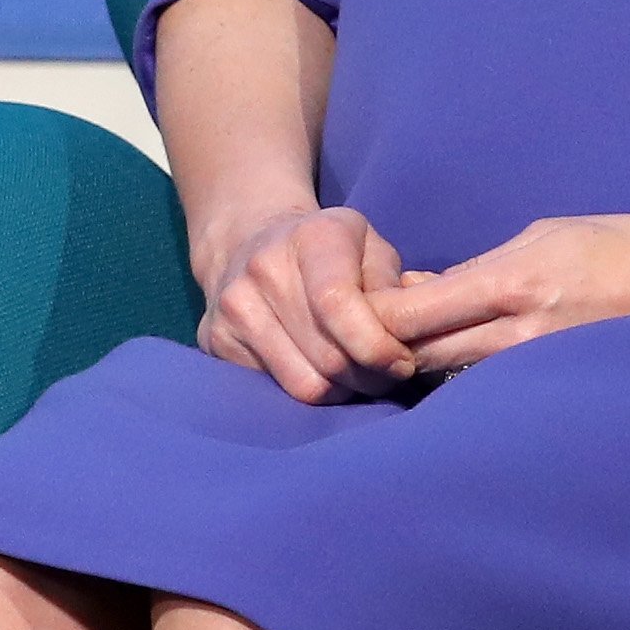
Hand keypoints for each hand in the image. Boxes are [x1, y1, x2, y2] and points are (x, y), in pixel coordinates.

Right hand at [193, 205, 419, 402]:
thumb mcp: (370, 247)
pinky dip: (309, 391)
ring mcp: (233, 306)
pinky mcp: (214, 340)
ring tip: (354, 375)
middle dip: (371, 378)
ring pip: (305, 385)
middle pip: (329, 358)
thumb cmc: (328, 250)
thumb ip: (395, 288)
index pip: (338, 305)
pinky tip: (317, 369)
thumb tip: (414, 338)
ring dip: (342, 392)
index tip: (402, 363)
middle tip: (386, 375)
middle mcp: (263, 268)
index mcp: (312, 237)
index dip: (377, 347)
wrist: (247, 239)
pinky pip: (276, 392)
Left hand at [376, 209, 629, 374]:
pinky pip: (495, 386)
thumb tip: (428, 290)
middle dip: (382, 350)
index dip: (370, 316)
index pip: (415, 313)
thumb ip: (482, 269)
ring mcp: (543, 365)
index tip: (344, 310)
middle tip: (351, 344)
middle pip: (423, 354)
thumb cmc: (625, 244)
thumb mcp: (545, 236)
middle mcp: (522, 331)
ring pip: (454, 378)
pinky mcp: (561, 382)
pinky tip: (455, 370)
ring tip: (394, 360)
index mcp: (513, 283)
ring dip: (420, 369)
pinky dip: (465, 379)